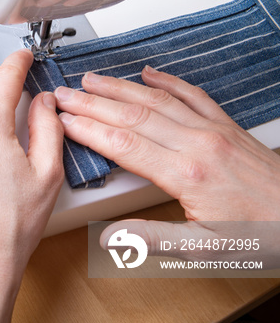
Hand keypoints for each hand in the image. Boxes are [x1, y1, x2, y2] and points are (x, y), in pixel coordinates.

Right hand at [54, 66, 279, 260]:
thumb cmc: (259, 235)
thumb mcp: (203, 249)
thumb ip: (153, 238)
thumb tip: (111, 238)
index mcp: (187, 174)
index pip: (123, 145)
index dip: (88, 130)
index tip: (63, 121)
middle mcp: (198, 144)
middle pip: (133, 116)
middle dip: (92, 103)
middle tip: (63, 93)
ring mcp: (213, 130)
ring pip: (157, 101)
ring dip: (119, 88)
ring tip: (91, 79)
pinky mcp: (227, 126)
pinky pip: (193, 95)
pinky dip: (168, 82)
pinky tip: (148, 73)